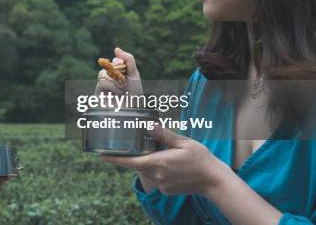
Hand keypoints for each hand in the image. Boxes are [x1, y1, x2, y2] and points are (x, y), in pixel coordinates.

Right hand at [95, 47, 142, 96]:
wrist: (132, 109)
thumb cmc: (134, 94)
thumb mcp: (134, 75)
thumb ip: (128, 60)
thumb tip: (116, 49)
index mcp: (118, 74)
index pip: (113, 62)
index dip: (118, 62)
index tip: (122, 65)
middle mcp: (109, 79)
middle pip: (106, 67)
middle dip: (117, 72)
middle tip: (124, 81)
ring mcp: (103, 86)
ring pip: (103, 74)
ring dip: (115, 81)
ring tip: (122, 90)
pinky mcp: (97, 93)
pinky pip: (102, 82)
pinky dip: (111, 87)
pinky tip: (116, 94)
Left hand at [101, 124, 229, 195]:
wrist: (215, 182)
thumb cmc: (201, 159)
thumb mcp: (184, 142)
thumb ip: (164, 135)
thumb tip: (148, 126)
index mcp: (158, 163)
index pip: (129, 162)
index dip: (113, 158)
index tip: (100, 155)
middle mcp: (156, 175)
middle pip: (137, 164)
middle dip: (134, 155)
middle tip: (134, 145)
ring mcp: (161, 184)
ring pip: (146, 170)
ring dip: (148, 161)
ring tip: (162, 152)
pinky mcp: (165, 190)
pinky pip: (155, 177)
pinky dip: (157, 169)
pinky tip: (171, 164)